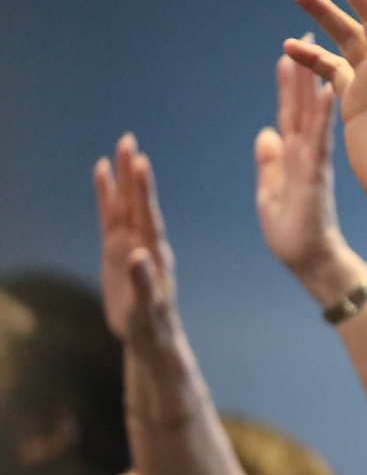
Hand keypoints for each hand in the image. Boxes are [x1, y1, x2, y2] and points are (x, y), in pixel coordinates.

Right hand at [93, 134, 176, 345]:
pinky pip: (109, 217)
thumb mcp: (146, 307)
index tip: (140, 163)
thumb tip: (138, 255)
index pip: (148, 214)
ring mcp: (129, 243)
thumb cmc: (151, 323)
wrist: (149, 334)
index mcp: (154, 252)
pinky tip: (103, 176)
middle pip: (136, 201)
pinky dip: (106, 196)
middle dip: (131, 173)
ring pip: (123, 205)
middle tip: (128, 140)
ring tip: (115, 151)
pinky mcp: (115, 249)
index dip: (143, 190)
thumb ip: (144, 282)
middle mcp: (143, 242)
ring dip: (120, 179)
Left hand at [256, 46, 347, 277]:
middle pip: (302, 104)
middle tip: (305, 32)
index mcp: (292, 157)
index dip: (287, 84)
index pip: (288, 113)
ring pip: (312, 114)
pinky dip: (324, 114)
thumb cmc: (292, 234)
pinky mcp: (317, 173)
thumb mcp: (270, 192)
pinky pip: (321, 138)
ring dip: (312, 82)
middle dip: (301, 71)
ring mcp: (313, 161)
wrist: (310, 262)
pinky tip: (328, 89)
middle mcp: (305, 152)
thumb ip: (269, 163)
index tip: (288, 54)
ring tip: (314, 50)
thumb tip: (264, 134)